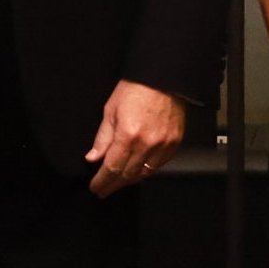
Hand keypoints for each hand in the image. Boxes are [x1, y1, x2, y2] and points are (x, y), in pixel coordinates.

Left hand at [86, 81, 185, 197]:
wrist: (164, 77)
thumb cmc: (137, 88)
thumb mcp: (111, 110)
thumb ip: (102, 138)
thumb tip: (93, 158)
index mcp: (127, 135)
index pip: (112, 168)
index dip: (102, 181)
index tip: (96, 187)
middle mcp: (146, 144)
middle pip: (128, 175)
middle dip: (114, 185)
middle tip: (104, 190)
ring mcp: (163, 145)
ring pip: (145, 173)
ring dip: (130, 180)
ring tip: (119, 183)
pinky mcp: (175, 142)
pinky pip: (160, 165)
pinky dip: (148, 171)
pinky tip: (139, 172)